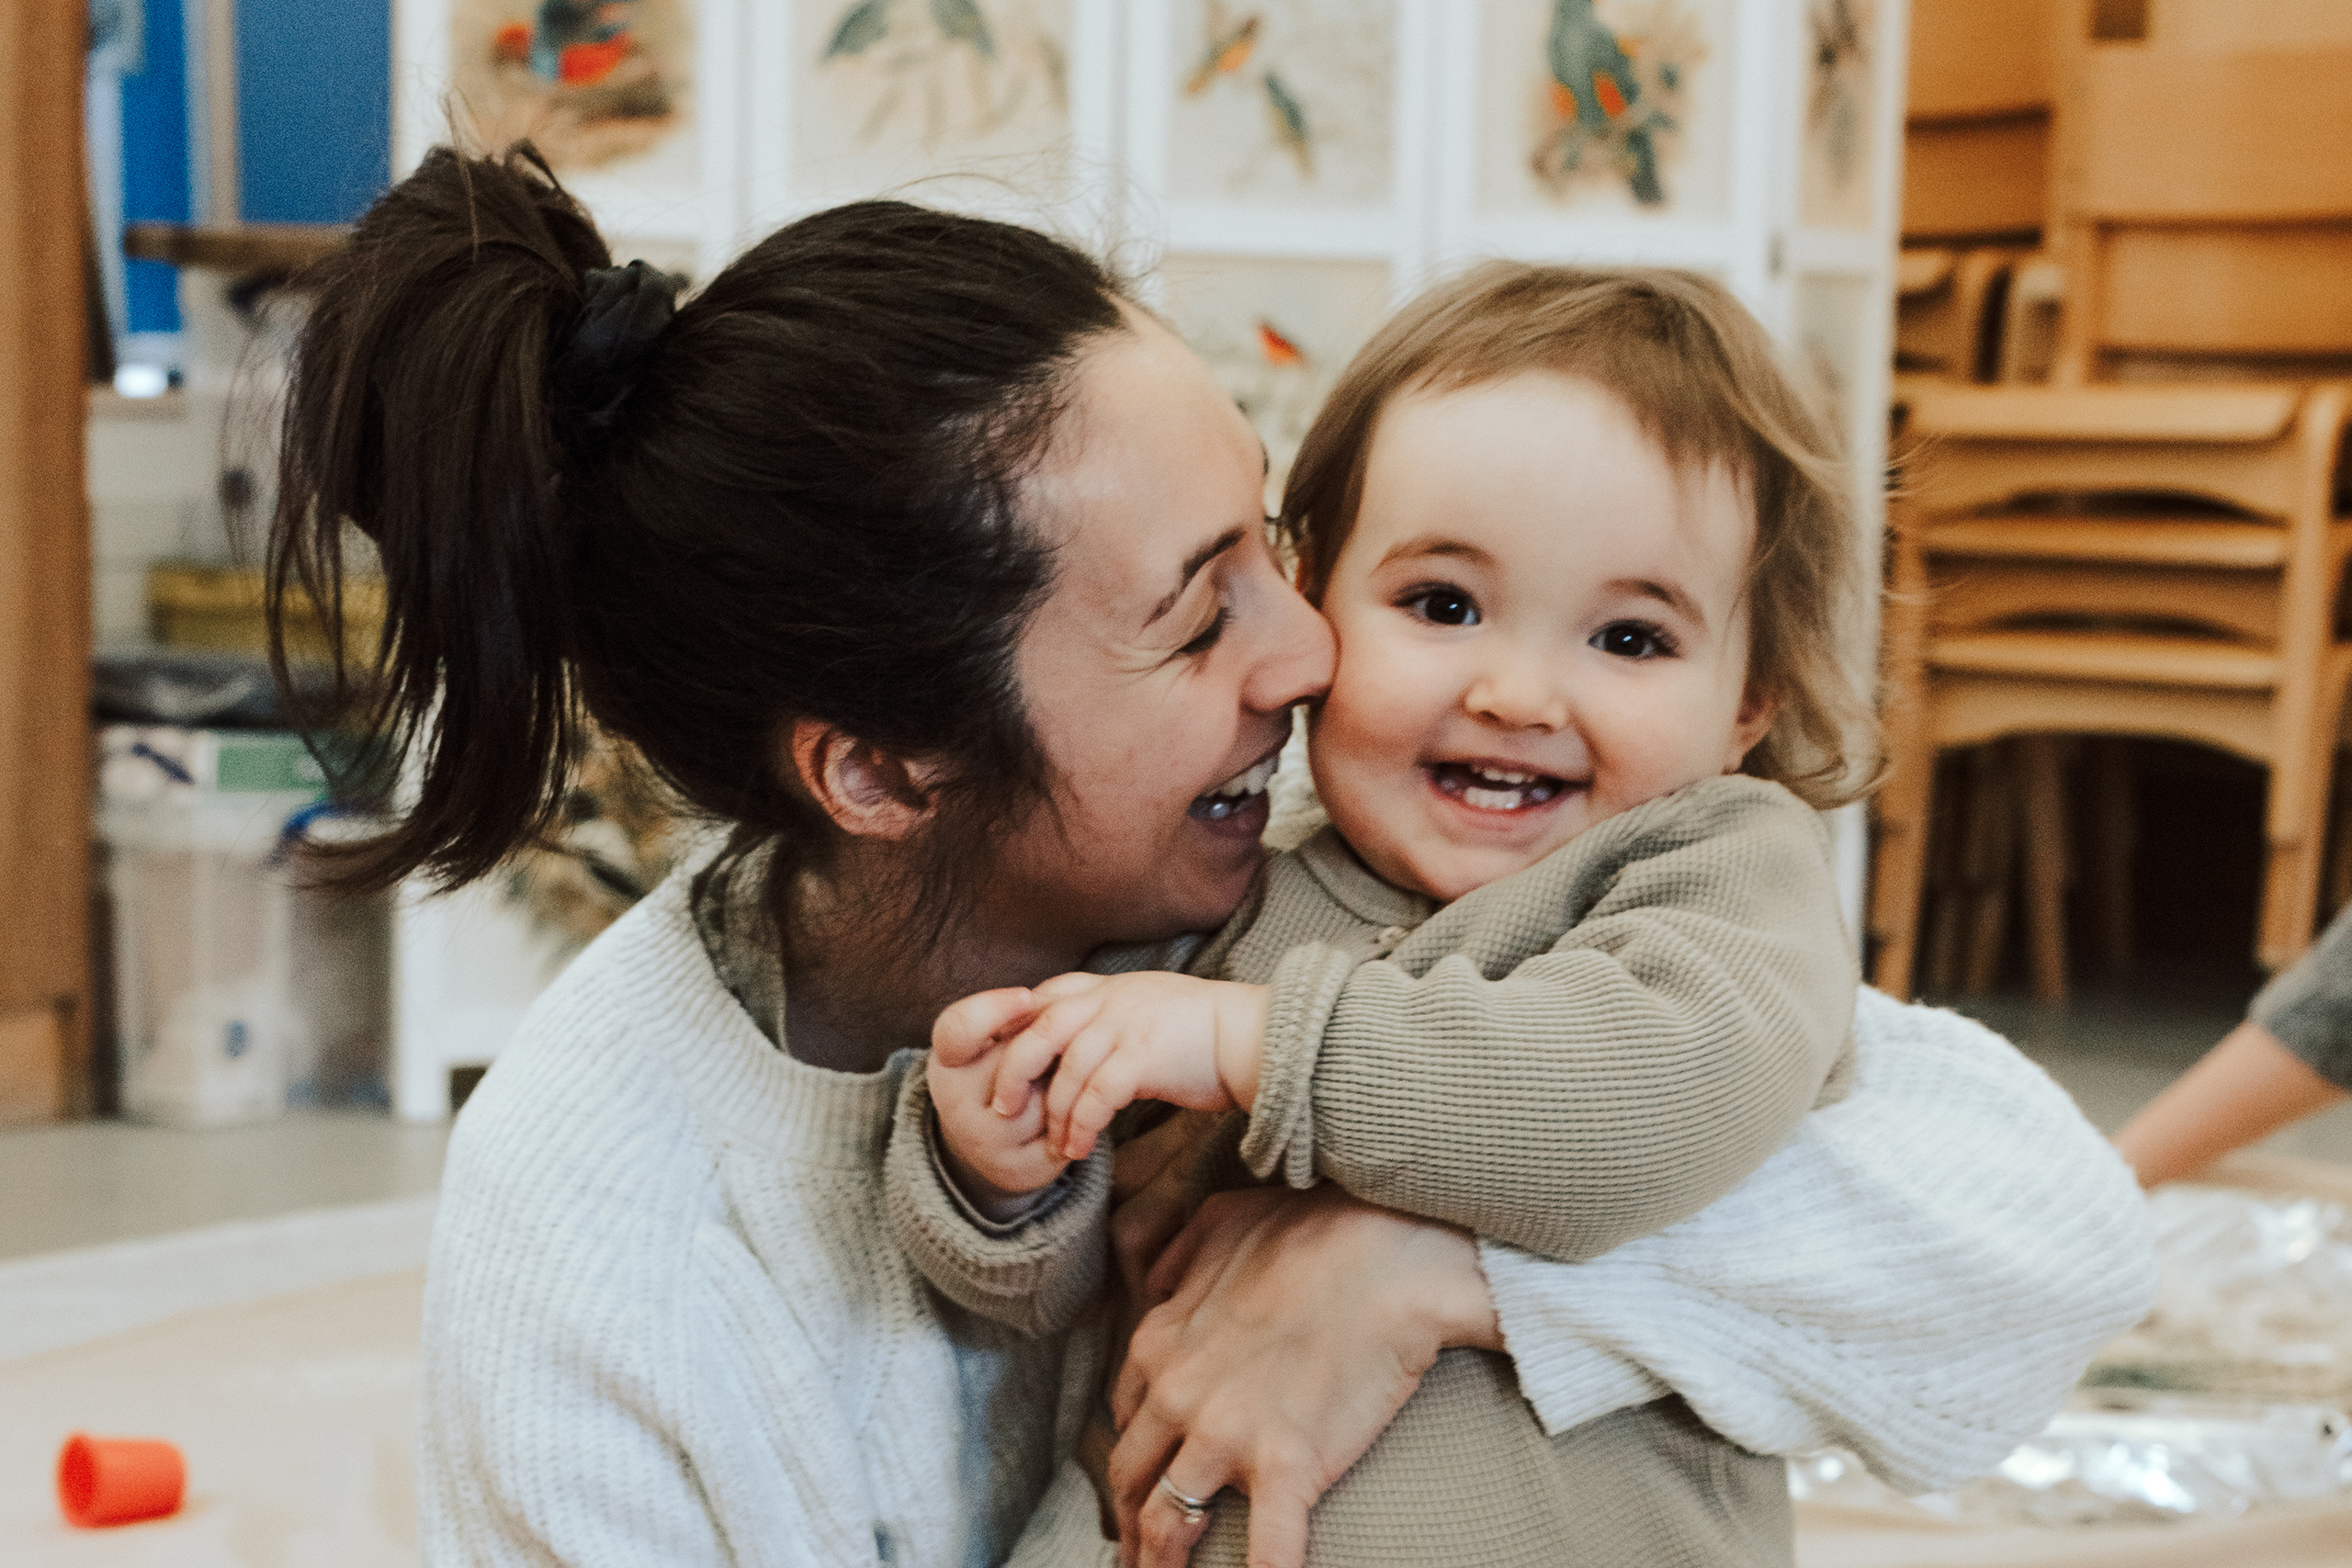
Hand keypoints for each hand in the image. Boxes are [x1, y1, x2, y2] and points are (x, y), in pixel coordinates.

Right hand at [928, 976, 1103, 1202]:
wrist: (993, 1141)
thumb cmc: (1000, 1071)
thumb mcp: (994, 1038)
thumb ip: (1017, 1016)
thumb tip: (1055, 1004)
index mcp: (947, 1060)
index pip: (958, 1030)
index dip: (993, 1009)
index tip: (1026, 996)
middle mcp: (954, 1102)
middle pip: (1017, 1062)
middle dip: (1046, 1053)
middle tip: (1049, 1053)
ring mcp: (982, 1141)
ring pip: (1045, 1101)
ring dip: (1064, 1089)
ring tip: (1055, 1087)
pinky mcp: (1013, 1169)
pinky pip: (1060, 1135)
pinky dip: (1072, 1124)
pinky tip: (1062, 1120)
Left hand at [987, 972, 1269, 1161]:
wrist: (1255, 1038)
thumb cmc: (1202, 1033)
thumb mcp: (1145, 1008)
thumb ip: (1108, 1016)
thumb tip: (1072, 1047)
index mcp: (1107, 986)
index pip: (1041, 999)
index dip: (1013, 1031)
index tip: (999, 1066)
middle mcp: (1111, 999)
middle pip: (1039, 1030)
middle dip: (1015, 1072)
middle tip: (1004, 1109)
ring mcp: (1127, 1024)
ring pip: (1067, 1070)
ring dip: (1055, 1113)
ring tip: (1055, 1144)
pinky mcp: (1145, 1056)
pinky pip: (1098, 1096)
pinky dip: (1083, 1126)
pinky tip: (1082, 1148)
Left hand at [1105, 1185, 1501, 1567]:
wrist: (1389, 1256)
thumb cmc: (1315, 1230)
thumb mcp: (1221, 1221)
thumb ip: (1178, 1256)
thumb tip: (1157, 1281)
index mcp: (1161, 1341)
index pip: (1127, 1417)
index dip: (1133, 1456)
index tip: (1143, 1481)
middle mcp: (1178, 1396)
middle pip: (1131, 1477)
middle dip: (1129, 1521)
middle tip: (1137, 1554)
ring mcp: (1226, 1436)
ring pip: (1167, 1521)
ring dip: (1158, 1562)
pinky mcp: (1285, 1467)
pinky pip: (1266, 1549)